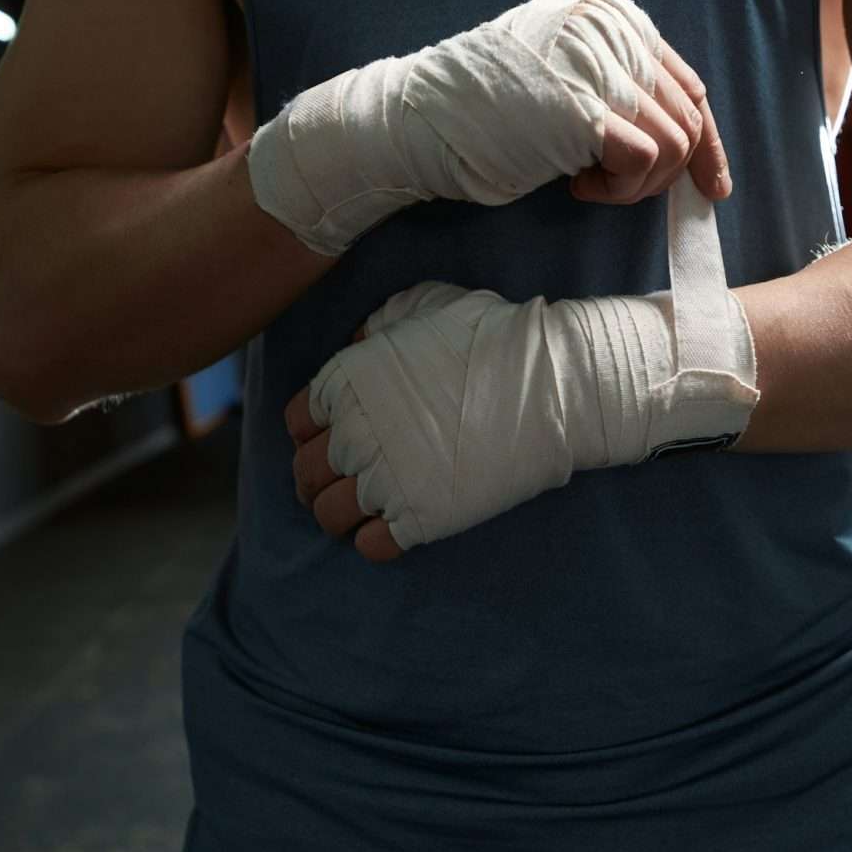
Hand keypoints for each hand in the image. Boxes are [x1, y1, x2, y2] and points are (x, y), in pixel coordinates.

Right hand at [248, 0, 730, 256]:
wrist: (412, 124)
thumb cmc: (481, 114)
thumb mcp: (562, 78)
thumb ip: (616, 84)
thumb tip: (683, 133)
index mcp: (608, 14)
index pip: (686, 82)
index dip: (705, 143)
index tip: (710, 186)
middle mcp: (610, 28)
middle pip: (688, 115)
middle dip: (670, 170)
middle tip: (616, 191)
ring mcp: (599, 63)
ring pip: (675, 141)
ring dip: (639, 184)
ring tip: (589, 185)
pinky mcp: (584, 107)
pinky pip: (647, 159)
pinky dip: (622, 189)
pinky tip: (578, 186)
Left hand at [284, 271, 757, 560]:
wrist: (552, 383)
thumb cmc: (494, 335)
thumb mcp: (424, 306)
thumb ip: (377, 326)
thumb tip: (356, 344)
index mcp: (346, 382)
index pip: (298, 422)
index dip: (312, 432)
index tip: (332, 438)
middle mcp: (354, 434)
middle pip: (306, 474)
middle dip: (316, 480)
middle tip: (340, 483)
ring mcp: (384, 480)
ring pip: (329, 516)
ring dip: (338, 516)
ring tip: (361, 513)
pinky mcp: (420, 519)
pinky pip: (371, 546)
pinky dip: (374, 541)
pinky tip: (393, 527)